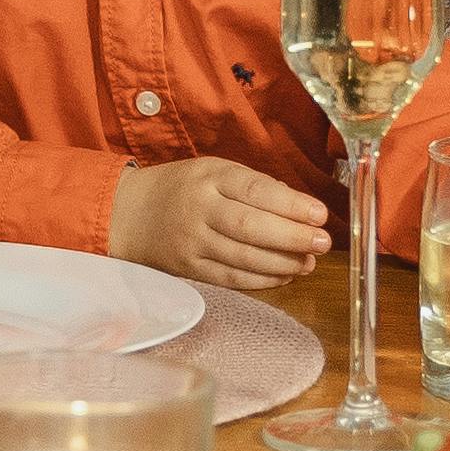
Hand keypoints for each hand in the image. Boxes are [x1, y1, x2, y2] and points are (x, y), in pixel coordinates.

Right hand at [109, 154, 332, 294]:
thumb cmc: (181, 188)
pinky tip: (284, 277)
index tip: (320, 215)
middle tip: (322, 243)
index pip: (256, 191)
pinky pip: (231, 278)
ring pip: (244, 257)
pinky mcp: (189, 269)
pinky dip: (261, 280)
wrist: (127, 214)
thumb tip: (298, 206)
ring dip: (282, 263)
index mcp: (209, 176)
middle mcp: (200, 209)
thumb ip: (253, 186)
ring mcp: (193, 242)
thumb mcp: (212, 170)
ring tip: (308, 263)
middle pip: (251, 227)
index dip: (291, 205)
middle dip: (292, 237)